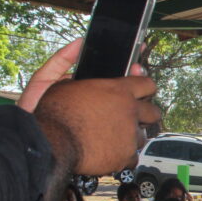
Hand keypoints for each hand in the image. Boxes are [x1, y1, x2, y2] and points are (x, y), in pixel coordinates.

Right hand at [30, 43, 159, 174]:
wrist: (48, 144)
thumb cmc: (50, 113)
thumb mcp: (55, 79)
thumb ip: (69, 60)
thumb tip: (79, 43)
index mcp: (118, 90)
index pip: (147, 84)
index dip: (143, 88)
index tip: (140, 92)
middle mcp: (129, 111)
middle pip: (153, 112)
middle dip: (143, 115)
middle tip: (128, 118)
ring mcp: (130, 135)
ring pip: (142, 136)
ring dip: (130, 136)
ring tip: (111, 136)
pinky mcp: (125, 156)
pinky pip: (132, 157)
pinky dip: (122, 156)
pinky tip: (109, 152)